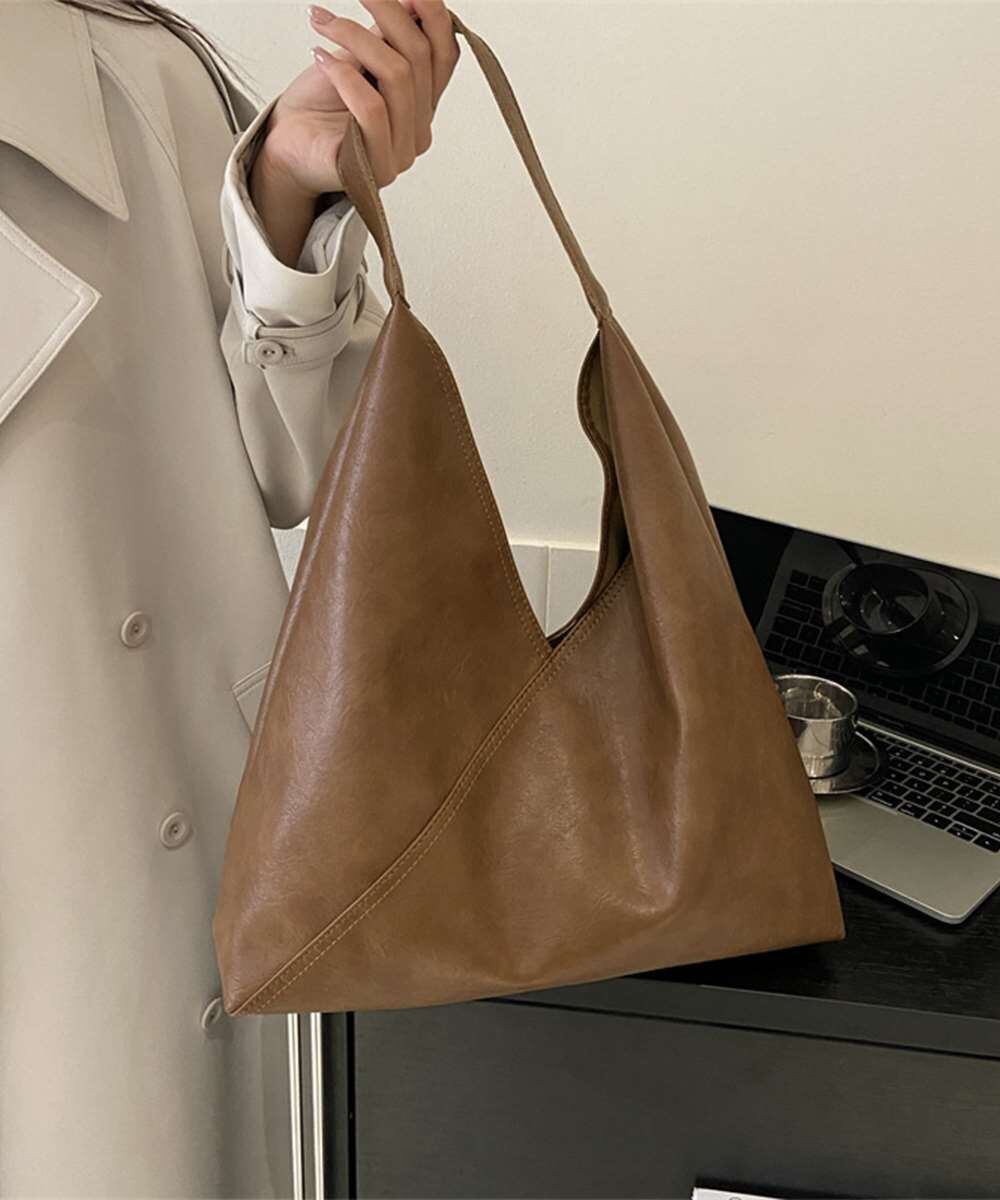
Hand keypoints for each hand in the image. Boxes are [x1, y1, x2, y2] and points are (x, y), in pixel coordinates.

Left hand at [255, 0, 459, 198]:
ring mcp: (401, 152)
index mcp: (421, 103)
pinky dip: (344, 74)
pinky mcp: (376, 166)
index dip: (433, 14)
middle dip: (387, 13)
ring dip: (355, 37)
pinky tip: (319, 58)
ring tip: (321, 21)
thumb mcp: (356, 58)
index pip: (444, 54)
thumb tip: (412, 2)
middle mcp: (419, 129)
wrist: (285, 145)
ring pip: (397, 77)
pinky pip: (372, 109)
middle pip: (419, 58)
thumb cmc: (319, 105)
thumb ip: (386, 37)